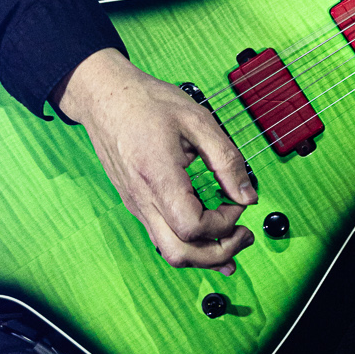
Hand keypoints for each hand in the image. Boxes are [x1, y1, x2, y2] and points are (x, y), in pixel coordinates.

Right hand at [52, 48, 257, 271]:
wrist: (106, 98)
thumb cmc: (148, 103)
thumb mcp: (198, 120)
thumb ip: (226, 159)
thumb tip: (248, 194)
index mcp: (159, 176)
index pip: (192, 226)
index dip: (224, 223)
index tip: (239, 203)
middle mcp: (143, 199)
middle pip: (179, 253)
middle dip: (217, 254)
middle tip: (244, 237)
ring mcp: (136, 205)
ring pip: (169, 252)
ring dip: (204, 255)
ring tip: (233, 241)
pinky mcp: (136, 204)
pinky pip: (161, 237)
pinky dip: (188, 244)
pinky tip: (207, 236)